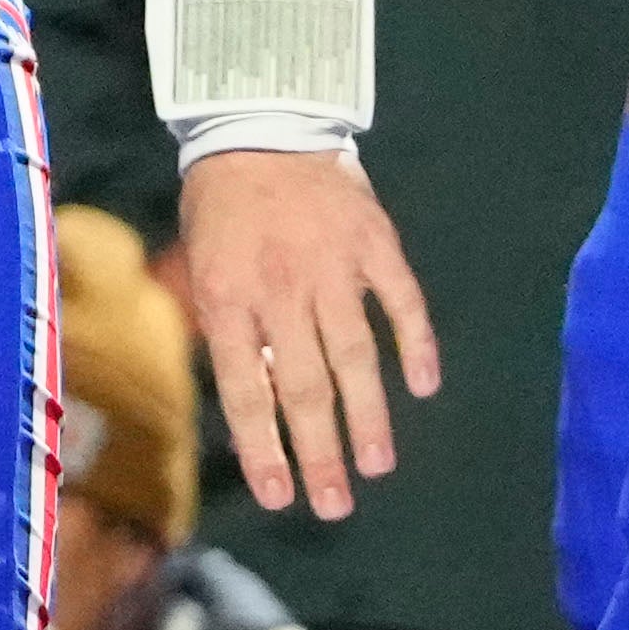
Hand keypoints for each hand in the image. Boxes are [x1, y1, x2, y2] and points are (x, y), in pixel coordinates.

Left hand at [176, 142, 439, 522]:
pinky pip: (401, 301)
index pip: (247, 391)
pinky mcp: (374, 243)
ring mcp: (334, 266)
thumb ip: (230, 332)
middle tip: (335, 506)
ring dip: (369, 416)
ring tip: (377, 465)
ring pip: (355, 356)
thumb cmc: (222, 208)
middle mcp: (282, 290)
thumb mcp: (203, 269)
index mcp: (229, 298)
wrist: (260, 123)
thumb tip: (256, 405)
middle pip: (304, 387)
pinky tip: (426, 385)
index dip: (264, 449)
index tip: (280, 497)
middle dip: (320, 453)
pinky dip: (416, 343)